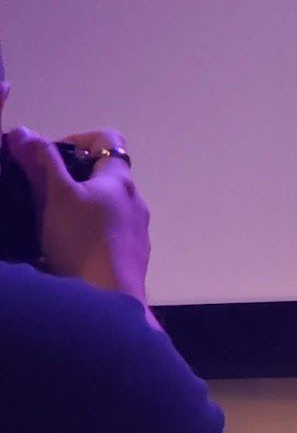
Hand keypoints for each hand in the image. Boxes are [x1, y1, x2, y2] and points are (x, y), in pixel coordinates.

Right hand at [0, 120, 150, 302]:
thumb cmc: (82, 240)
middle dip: (68, 177)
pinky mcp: (131, 257)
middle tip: (39, 193)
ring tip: (47, 223)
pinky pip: (106, 233)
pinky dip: (85, 232)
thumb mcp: (55, 195)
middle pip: (102, 174)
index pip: (108, 139)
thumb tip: (23, 131)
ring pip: (103, 206)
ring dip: (76, 207)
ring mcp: (137, 231)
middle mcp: (136, 201)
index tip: (48, 159)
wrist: (109, 300)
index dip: (76, 140)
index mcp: (120, 180)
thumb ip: (41, 162)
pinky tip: (64, 249)